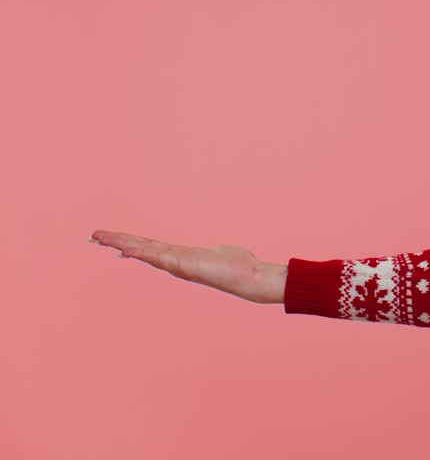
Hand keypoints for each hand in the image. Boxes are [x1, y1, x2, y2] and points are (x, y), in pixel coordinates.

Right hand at [88, 230, 286, 304]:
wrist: (250, 278)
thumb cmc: (239, 267)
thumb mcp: (222, 254)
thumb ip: (215, 254)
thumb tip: (222, 253)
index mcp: (181, 257)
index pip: (151, 248)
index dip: (131, 244)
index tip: (113, 241)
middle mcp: (175, 262)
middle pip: (141, 249)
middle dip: (117, 242)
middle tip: (94, 236)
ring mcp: (177, 264)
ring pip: (143, 251)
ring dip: (121, 243)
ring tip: (100, 237)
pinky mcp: (183, 265)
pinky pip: (156, 256)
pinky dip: (138, 251)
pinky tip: (123, 248)